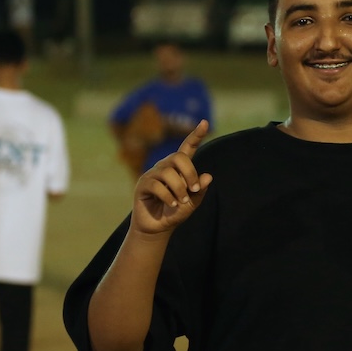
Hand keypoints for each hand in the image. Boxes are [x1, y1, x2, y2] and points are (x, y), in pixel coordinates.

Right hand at [131, 120, 211, 235]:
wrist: (158, 227)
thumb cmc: (176, 211)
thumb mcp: (193, 202)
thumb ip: (200, 189)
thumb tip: (208, 176)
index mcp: (179, 168)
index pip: (187, 148)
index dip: (196, 135)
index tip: (205, 123)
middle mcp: (165, 167)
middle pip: (179, 157)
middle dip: (190, 173)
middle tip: (194, 189)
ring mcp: (152, 174)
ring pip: (168, 173)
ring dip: (179, 189)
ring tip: (181, 201)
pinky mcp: (142, 185)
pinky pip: (157, 185)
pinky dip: (168, 197)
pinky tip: (172, 204)